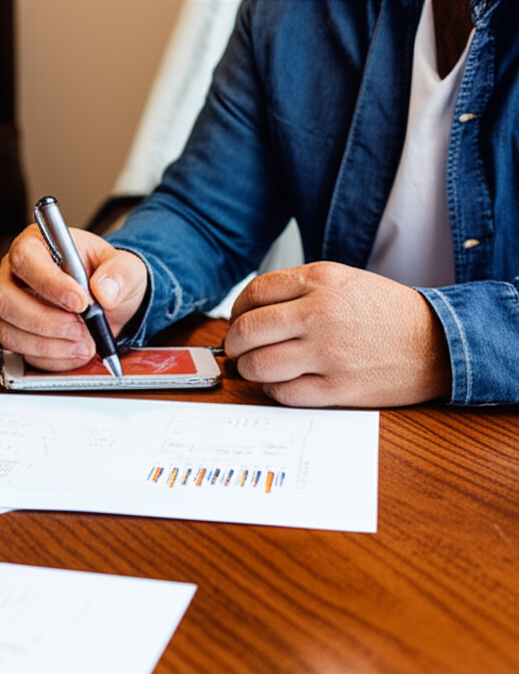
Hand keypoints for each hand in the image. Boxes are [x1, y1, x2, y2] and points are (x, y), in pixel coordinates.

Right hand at [0, 224, 147, 370]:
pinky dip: (54, 358)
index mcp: (35, 245)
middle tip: (82, 327)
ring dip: (51, 344)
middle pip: (5, 300)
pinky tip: (76, 350)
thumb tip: (104, 291)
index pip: (26, 259)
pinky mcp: (16, 335)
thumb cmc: (107, 277)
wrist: (110, 304)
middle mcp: (13, 276)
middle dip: (47, 321)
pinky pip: (23, 354)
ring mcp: (11, 308)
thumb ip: (120, 274)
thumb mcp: (126, 268)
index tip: (81, 302)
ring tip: (85, 341)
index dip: (50, 283)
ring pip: (10, 332)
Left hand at [224, 262, 451, 406]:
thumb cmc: (386, 314)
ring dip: (249, 369)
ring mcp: (327, 353)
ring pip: (258, 365)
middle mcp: (320, 314)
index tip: (238, 321)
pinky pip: (282, 392)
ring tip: (258, 367)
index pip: (253, 293)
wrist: (439, 343)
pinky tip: (282, 382)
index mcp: (320, 281)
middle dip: (234, 344)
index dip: (236, 311)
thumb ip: (296, 290)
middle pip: (247, 331)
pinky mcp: (336, 388)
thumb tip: (247, 312)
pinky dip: (272, 389)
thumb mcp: (342, 281)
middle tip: (237, 349)